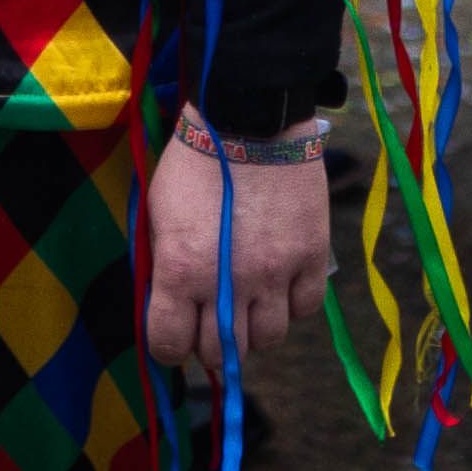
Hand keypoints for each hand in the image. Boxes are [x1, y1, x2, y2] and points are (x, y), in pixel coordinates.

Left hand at [139, 121, 333, 368]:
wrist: (252, 116)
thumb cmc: (194, 161)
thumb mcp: (160, 212)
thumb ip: (165, 266)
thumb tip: (170, 306)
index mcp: (182, 271)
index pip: (170, 345)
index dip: (168, 347)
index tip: (173, 336)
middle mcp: (229, 284)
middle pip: (221, 354)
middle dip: (210, 343)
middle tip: (211, 321)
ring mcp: (276, 273)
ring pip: (267, 339)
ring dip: (253, 328)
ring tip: (248, 303)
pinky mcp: (311, 256)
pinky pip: (304, 309)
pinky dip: (290, 305)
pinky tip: (279, 286)